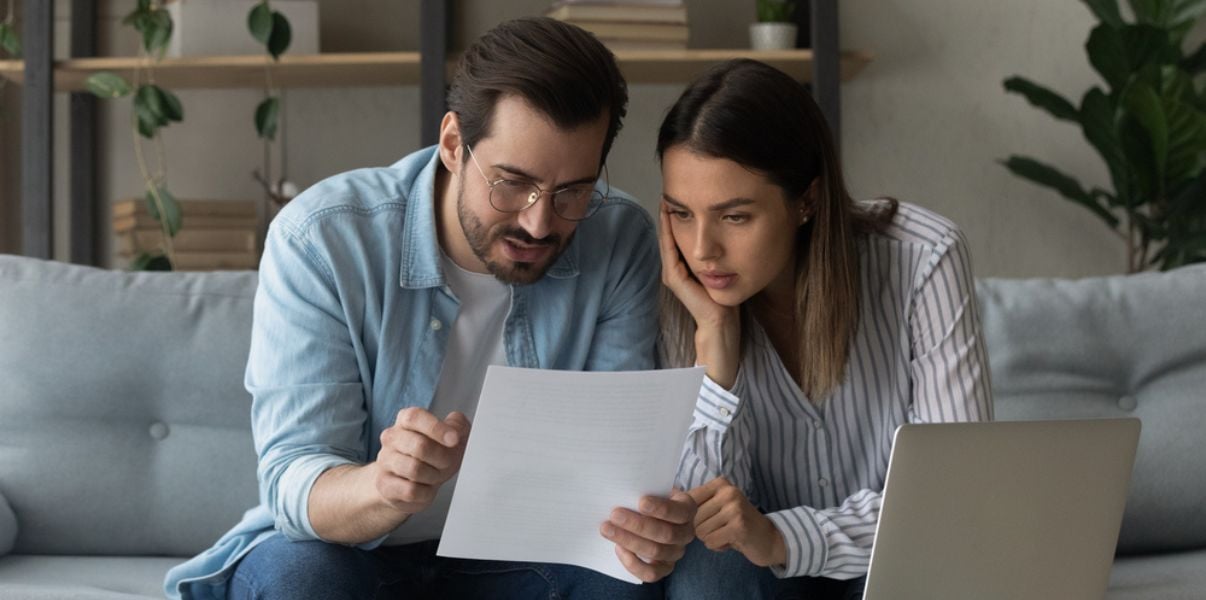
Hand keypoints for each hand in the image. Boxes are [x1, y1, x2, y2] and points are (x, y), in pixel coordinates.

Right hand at [373, 407, 470, 514]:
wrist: (411, 485)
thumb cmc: (432, 457)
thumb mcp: (451, 438)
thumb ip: (458, 425)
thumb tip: (457, 426)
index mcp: (406, 420)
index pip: (415, 417)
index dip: (436, 428)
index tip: (454, 439)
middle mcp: (391, 438)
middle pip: (419, 446)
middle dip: (442, 458)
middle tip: (446, 463)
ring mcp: (385, 461)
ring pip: (415, 470)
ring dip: (434, 476)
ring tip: (435, 475)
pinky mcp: (384, 485)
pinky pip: (410, 490)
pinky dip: (425, 492)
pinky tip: (425, 488)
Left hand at [600, 490, 697, 582]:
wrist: (653, 515)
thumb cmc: (651, 497)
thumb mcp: (652, 488)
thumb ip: (644, 489)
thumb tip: (622, 492)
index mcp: (687, 509)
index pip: (678, 512)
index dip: (661, 508)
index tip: (641, 502)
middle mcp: (686, 533)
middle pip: (666, 534)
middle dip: (637, 525)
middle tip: (614, 515)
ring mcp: (676, 553)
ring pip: (655, 552)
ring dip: (629, 540)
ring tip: (607, 529)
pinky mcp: (665, 569)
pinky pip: (650, 573)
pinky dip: (632, 563)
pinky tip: (618, 548)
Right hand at [658, 206, 737, 328]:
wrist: (721, 321)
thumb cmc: (723, 297)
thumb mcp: (720, 268)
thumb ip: (716, 254)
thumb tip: (725, 230)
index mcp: (683, 266)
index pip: (677, 235)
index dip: (676, 215)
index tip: (679, 194)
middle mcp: (673, 268)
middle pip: (669, 234)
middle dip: (668, 212)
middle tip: (669, 189)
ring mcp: (672, 273)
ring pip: (666, 238)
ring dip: (665, 218)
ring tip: (666, 197)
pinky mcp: (674, 278)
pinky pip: (669, 248)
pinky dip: (668, 230)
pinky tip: (669, 214)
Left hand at [687, 477, 785, 567]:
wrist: (768, 538)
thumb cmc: (736, 523)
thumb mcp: (717, 506)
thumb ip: (696, 502)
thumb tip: (666, 498)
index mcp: (720, 484)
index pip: (687, 500)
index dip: (688, 516)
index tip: (702, 519)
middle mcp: (728, 492)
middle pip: (692, 518)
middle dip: (701, 529)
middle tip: (720, 528)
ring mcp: (734, 508)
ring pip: (699, 531)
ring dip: (710, 538)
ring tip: (726, 533)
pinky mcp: (738, 526)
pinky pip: (710, 541)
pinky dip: (717, 546)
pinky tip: (731, 541)